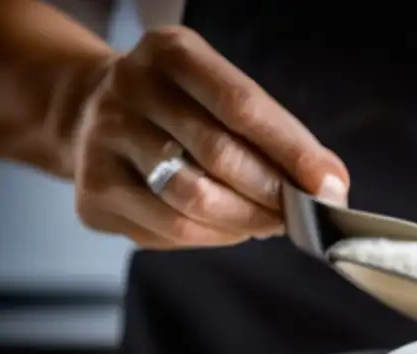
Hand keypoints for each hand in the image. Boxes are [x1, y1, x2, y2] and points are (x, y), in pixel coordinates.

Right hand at [72, 26, 349, 247]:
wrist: (87, 115)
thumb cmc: (176, 109)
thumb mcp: (218, 95)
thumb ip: (273, 133)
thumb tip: (330, 186)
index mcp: (171, 54)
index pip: (242, 105)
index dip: (292, 151)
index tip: (328, 185)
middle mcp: (131, 89)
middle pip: (219, 155)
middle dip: (271, 194)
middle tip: (297, 212)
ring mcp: (105, 141)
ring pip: (193, 201)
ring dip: (246, 221)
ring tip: (268, 222)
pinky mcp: (95, 192)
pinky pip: (171, 230)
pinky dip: (215, 236)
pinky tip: (229, 228)